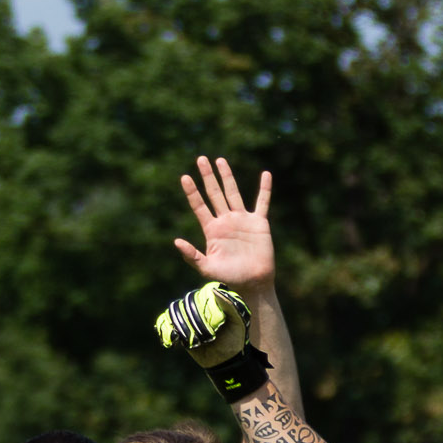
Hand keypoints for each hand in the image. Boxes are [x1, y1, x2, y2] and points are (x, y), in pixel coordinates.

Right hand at [156, 283, 250, 366]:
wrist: (225, 359)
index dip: (203, 313)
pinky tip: (173, 340)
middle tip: (207, 340)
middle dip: (194, 325)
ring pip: (174, 313)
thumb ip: (230, 305)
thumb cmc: (235, 340)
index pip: (199, 297)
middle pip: (185, 305)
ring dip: (183, 330)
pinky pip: (165, 322)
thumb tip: (213, 290)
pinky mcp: (178, 326)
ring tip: (195, 343)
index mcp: (212, 299)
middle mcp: (198, 303)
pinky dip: (165, 330)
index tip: (213, 329)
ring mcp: (187, 314)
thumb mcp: (239, 323)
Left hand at [174, 157, 274, 291]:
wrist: (253, 283)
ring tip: (220, 160)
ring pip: (233, 193)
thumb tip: (176, 241)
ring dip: (227, 176)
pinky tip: (266, 174)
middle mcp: (226, 221)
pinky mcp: (259, 223)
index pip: (199, 206)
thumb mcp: (207, 269)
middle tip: (201, 159)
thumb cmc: (230, 278)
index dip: (192, 192)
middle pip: (214, 194)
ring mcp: (242, 220)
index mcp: (212, 230)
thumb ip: (192, 256)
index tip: (185, 177)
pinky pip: (262, 202)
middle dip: (208, 177)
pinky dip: (265, 189)